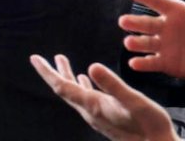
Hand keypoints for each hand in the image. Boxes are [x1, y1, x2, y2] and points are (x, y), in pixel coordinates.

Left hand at [30, 55, 177, 140]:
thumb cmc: (150, 126)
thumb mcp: (135, 102)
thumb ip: (113, 85)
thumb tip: (93, 67)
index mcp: (93, 106)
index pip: (62, 87)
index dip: (47, 72)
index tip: (34, 58)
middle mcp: (91, 111)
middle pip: (64, 89)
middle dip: (52, 72)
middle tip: (39, 57)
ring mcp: (98, 115)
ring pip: (75, 92)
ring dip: (67, 75)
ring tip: (61, 60)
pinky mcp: (106, 117)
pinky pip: (87, 98)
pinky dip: (82, 85)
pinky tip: (84, 79)